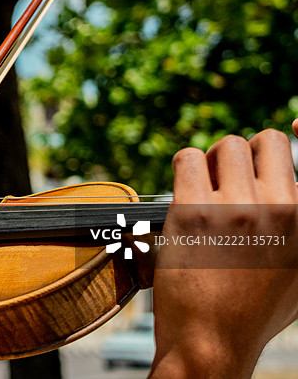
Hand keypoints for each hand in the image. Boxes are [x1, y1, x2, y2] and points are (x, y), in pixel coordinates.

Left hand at [149, 129, 297, 377]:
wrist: (212, 340)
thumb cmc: (253, 310)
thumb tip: (292, 193)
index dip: (291, 137)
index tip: (289, 132)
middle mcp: (279, 209)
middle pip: (262, 140)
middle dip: (242, 154)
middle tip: (226, 177)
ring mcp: (236, 208)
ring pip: (225, 145)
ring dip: (211, 161)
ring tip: (203, 186)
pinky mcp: (193, 212)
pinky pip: (186, 157)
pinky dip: (184, 165)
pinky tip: (184, 188)